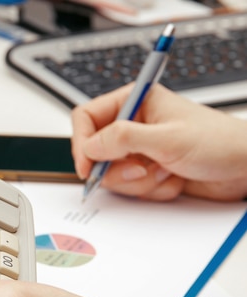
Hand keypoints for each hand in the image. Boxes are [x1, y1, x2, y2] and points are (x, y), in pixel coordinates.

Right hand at [71, 84, 246, 200]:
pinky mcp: (148, 171)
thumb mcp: (167, 139)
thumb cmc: (218, 142)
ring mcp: (140, 150)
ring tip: (164, 172)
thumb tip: (90, 146)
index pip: (87, 118)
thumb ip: (123, 139)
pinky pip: (131, 188)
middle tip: (140, 171)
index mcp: (135, 102)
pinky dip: (151, 190)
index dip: (82, 143)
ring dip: (138, 181)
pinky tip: (172, 179)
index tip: (88, 166)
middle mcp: (134, 125)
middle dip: (116, 169)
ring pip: (112, 174)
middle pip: (96, 152)